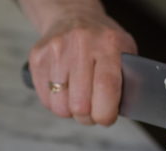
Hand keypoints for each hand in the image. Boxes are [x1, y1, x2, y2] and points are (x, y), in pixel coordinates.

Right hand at [24, 1, 136, 124]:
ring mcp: (55, 50)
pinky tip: (66, 93)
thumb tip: (120, 110)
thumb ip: (128, 81)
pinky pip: (46, 100)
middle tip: (94, 111)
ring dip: (71, 112)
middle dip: (88, 117)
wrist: (73, 17)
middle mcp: (80, 44)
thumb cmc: (104, 43)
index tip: (107, 119)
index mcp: (107, 45)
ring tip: (80, 101)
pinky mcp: (37, 58)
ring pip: (60, 106)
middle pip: (80, 104)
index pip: (105, 87)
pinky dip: (57, 104)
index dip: (106, 113)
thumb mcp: (126, 54)